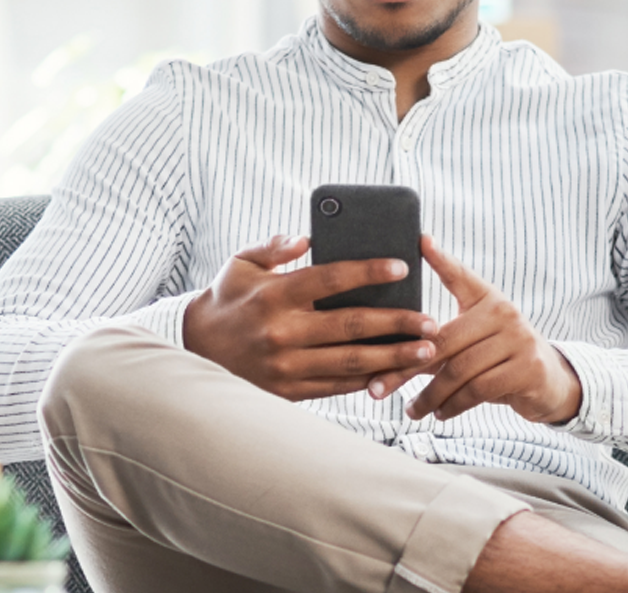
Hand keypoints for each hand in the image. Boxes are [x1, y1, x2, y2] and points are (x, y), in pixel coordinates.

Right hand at [183, 235, 440, 400]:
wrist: (196, 351)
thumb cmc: (227, 300)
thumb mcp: (240, 264)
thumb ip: (273, 247)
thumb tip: (305, 237)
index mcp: (274, 294)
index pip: (329, 279)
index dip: (367, 272)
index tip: (401, 267)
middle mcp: (282, 331)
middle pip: (350, 326)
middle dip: (396, 324)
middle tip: (430, 322)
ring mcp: (286, 365)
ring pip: (350, 362)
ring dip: (392, 358)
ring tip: (425, 352)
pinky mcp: (288, 390)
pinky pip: (336, 386)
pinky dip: (367, 380)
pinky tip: (394, 373)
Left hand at [372, 236, 581, 423]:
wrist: (548, 382)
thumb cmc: (498, 359)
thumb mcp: (475, 339)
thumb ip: (441, 335)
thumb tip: (392, 340)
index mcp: (488, 299)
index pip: (460, 276)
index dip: (441, 259)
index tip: (421, 241)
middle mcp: (505, 312)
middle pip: (443, 340)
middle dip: (405, 367)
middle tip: (377, 387)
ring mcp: (519, 339)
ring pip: (459, 370)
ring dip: (429, 395)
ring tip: (411, 410)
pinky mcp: (527, 368)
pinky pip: (478, 390)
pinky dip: (453, 405)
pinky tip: (440, 413)